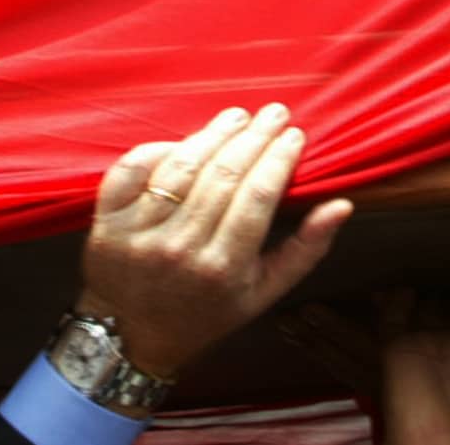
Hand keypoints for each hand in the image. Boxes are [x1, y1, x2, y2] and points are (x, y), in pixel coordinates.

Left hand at [78, 105, 351, 378]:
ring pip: (182, 167)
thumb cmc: (207, 311)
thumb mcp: (263, 293)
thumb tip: (341, 205)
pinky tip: (185, 139)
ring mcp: (138, 234)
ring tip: (238, 117)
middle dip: (254, 136)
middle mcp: (180, 249)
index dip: (279, 158)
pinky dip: (157, 148)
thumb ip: (304, 250)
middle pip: (223, 175)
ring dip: (214, 133)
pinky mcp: (107, 222)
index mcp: (223, 268)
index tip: (294, 135)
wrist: (134, 336)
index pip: (258, 196)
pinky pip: (132, 169)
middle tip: (274, 112)